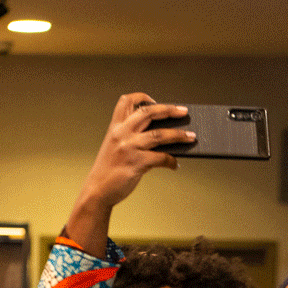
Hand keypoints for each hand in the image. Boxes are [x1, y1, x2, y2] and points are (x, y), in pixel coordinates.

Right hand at [65, 93, 193, 256]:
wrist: (97, 191)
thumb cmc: (107, 170)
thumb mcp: (113, 147)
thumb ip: (130, 137)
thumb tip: (159, 135)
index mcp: (115, 127)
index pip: (126, 102)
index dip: (141, 97)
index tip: (154, 100)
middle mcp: (122, 134)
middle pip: (148, 113)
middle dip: (169, 110)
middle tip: (184, 112)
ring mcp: (129, 148)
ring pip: (159, 134)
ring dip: (179, 135)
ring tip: (190, 137)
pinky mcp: (136, 163)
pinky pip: (161, 158)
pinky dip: (171, 161)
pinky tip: (175, 164)